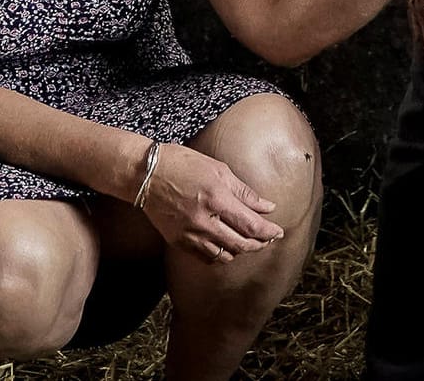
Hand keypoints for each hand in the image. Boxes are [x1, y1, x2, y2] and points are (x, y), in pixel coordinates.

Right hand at [138, 143, 283, 262]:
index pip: (251, 226)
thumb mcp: (219, 170)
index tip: (278, 232)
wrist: (145, 174)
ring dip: (240, 250)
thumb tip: (268, 207)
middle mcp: (204, 221)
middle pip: (240, 245)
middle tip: (267, 239)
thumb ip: (245, 192)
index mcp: (217, 199)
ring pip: (224, 255)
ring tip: (247, 241)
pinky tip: (225, 245)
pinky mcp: (178, 242)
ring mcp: (189, 234)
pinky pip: (205, 258)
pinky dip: (219, 255)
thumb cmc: (183, 164)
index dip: (268, 232)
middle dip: (259, 244)